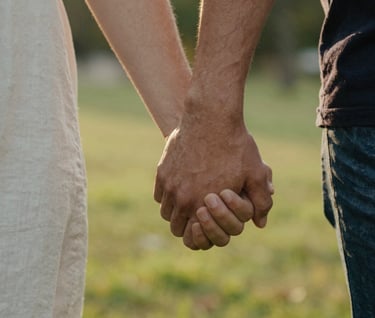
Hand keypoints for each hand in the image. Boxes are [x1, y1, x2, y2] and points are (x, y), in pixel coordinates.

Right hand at [154, 114, 272, 248]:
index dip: (198, 236)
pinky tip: (180, 186)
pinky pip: (159, 195)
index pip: (192, 238)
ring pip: (166, 212)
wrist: (211, 117)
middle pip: (176, 227)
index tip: (204, 227)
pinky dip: (167, 196)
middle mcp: (182, 199)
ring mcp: (169, 185)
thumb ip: (261, 202)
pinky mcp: (162, 171)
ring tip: (189, 202)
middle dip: (187, 226)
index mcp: (204, 205)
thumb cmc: (235, 145)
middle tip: (196, 217)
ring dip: (176, 211)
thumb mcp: (255, 173)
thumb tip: (260, 223)